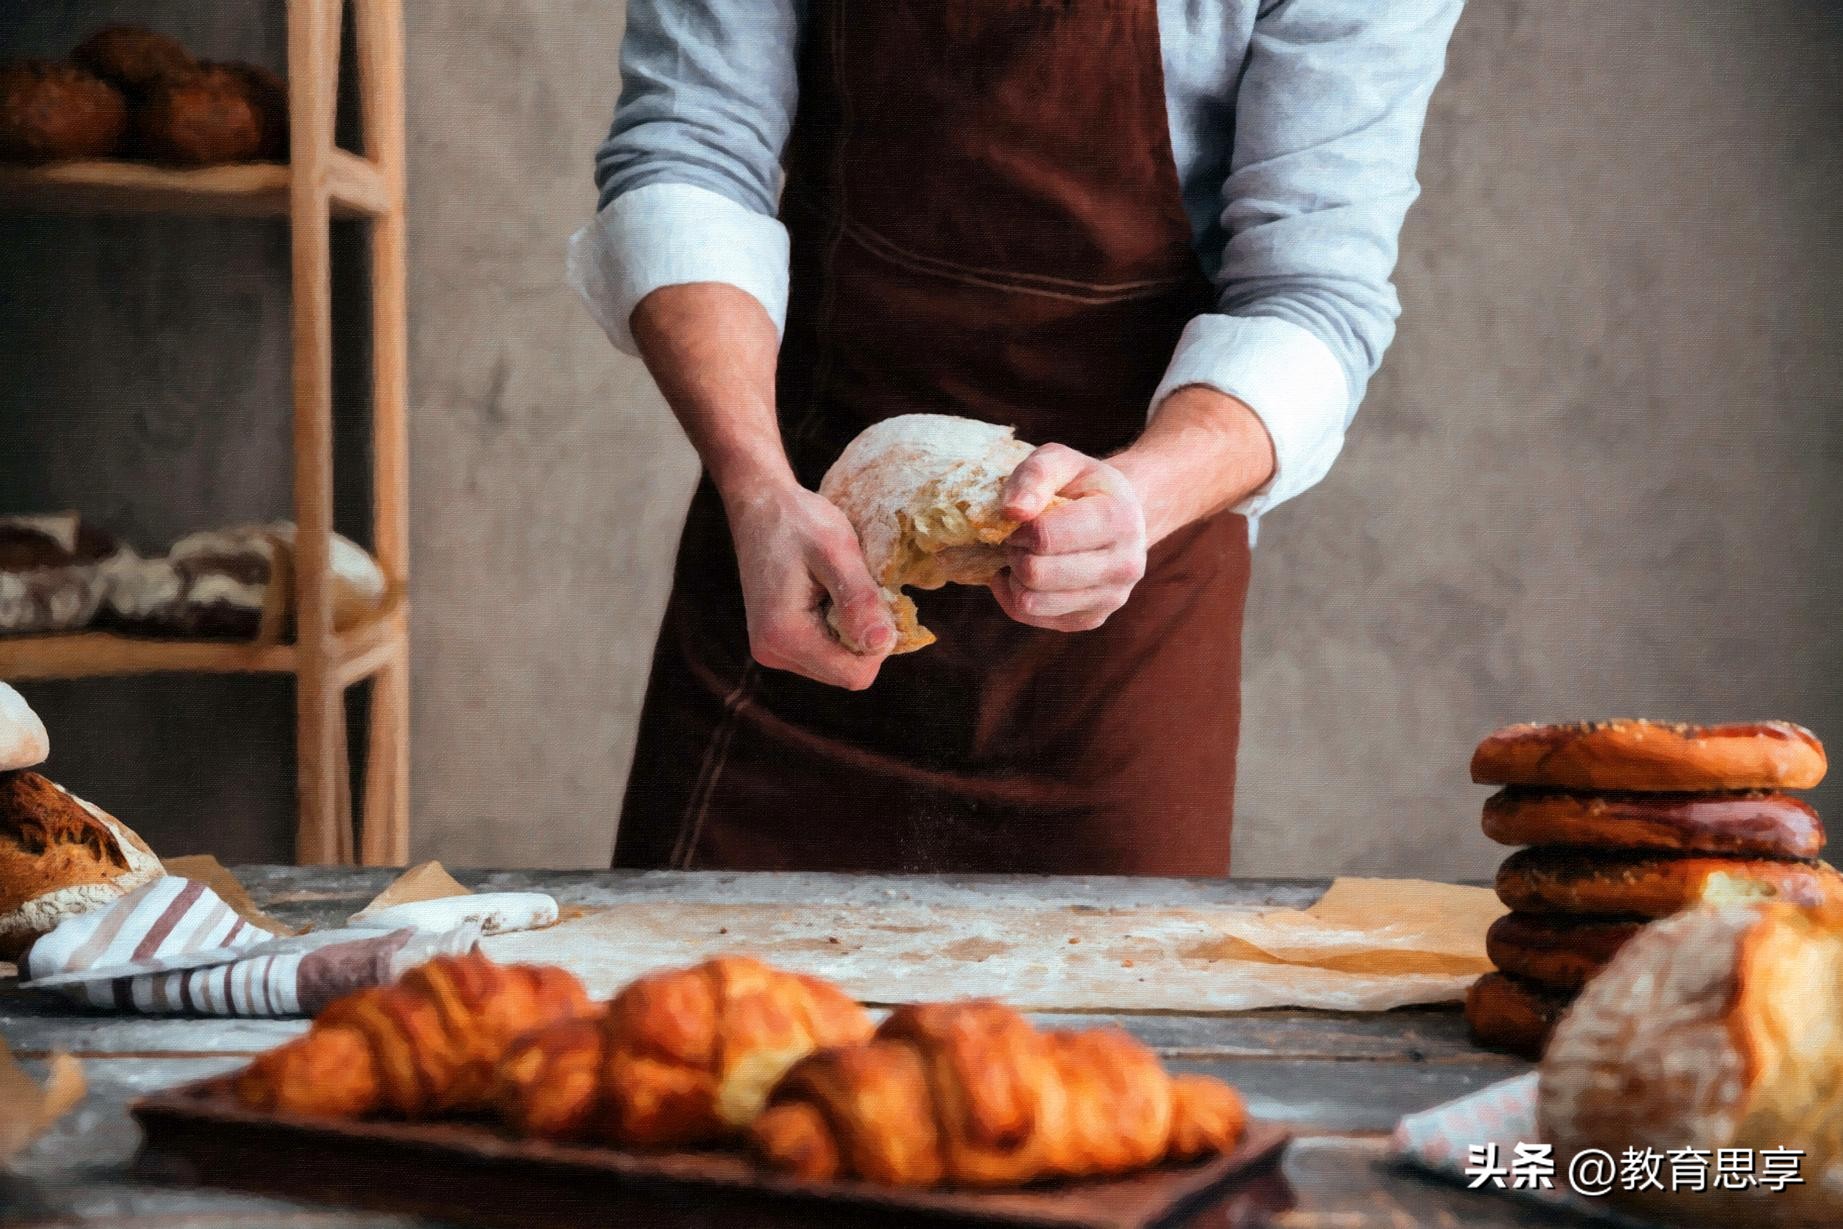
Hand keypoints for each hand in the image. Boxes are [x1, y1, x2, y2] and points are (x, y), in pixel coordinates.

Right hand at [724, 480, 895, 688]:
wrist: (760, 506)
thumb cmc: (800, 521)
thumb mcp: (838, 552)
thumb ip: (860, 599)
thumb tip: (883, 644)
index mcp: (785, 636)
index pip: (854, 675)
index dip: (878, 644)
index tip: (875, 601)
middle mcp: (772, 653)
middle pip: (845, 673)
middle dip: (862, 638)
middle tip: (856, 590)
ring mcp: (771, 650)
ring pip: (835, 665)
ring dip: (849, 633)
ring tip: (837, 590)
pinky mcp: (774, 642)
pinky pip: (821, 653)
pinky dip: (835, 630)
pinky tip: (827, 597)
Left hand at [990, 444, 1147, 632]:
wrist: (1121, 515)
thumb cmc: (1083, 485)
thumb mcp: (1060, 461)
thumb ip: (1034, 476)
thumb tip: (1011, 512)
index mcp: (1119, 520)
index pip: (1044, 537)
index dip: (1018, 528)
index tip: (1021, 519)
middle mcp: (1124, 566)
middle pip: (1036, 574)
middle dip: (1015, 553)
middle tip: (1018, 539)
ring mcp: (1111, 598)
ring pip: (1030, 603)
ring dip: (1014, 577)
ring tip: (1025, 555)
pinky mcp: (1092, 619)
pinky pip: (1031, 616)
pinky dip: (1016, 595)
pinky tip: (1026, 575)